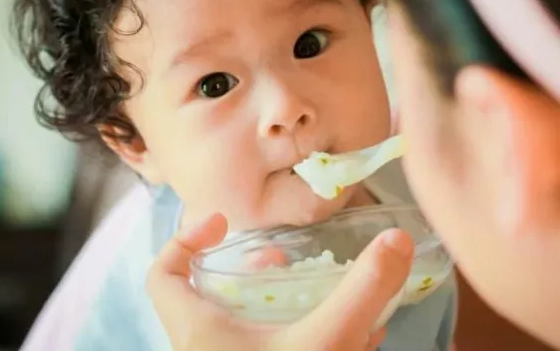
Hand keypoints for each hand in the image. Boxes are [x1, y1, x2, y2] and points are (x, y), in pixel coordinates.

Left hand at [146, 213, 413, 350]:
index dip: (184, 239)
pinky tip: (355, 341)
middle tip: (287, 264)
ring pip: (249, 330)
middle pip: (213, 298)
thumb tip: (396, 239)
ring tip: (326, 297)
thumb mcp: (328, 344)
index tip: (226, 222)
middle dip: (256, 275)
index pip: (163, 275)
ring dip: (287, 308)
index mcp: (200, 332)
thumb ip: (364, 291)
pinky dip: (305, 341)